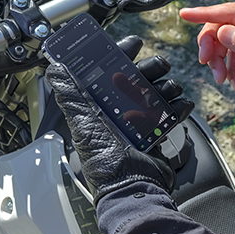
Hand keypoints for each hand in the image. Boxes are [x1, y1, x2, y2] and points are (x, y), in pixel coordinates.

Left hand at [47, 36, 193, 200]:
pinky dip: (178, 107)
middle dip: (150, 68)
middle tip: (159, 65)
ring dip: (166, 86)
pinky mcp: (155, 134)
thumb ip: (70, 94)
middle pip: (136, 79)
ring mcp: (138, 123)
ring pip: (156, 93)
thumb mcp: (84, 123)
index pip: (108, 72)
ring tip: (171, 87)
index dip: (120, 55)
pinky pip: (170, 114)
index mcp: (98, 107)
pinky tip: (181, 104)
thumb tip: (53, 67)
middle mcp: (117, 112)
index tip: (133, 44)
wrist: (133, 189)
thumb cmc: (105, 160)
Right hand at [179, 3, 234, 104]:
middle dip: (212, 46)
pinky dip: (233, 66)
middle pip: (225, 26)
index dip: (205, 14)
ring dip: (222, 61)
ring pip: (229, 41)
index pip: (230, 11)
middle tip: (208, 65)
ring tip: (225, 80)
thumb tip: (224, 32)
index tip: (184, 15)